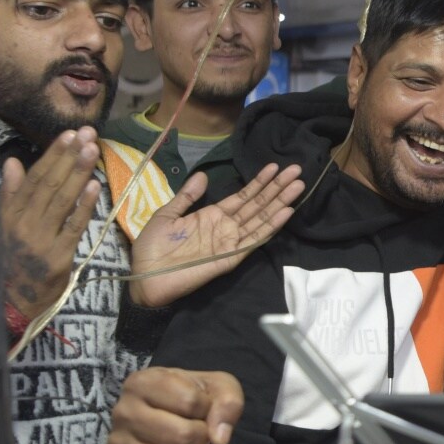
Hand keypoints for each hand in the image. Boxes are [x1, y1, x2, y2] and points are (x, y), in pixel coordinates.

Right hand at [0, 127, 101, 317]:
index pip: (34, 178)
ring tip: (93, 150)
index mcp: (9, 214)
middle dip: (69, 157)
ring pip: (62, 200)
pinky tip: (95, 185)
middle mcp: (23, 223)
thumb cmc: (10, 260)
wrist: (11, 302)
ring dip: (78, 173)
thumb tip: (10, 162)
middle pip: (50, 184)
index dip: (53, 155)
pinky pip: (73, 226)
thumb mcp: (3, 226)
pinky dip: (84, 205)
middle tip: (87, 133)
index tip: (69, 134)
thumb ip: (10, 194)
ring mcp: (41, 240)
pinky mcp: (58, 256)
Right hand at [108, 367, 243, 443]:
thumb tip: (219, 438)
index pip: (190, 401)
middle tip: (198, 433)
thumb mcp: (217, 386)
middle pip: (181, 436)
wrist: (167, 419)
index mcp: (143, 382)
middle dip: (201, 438)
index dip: (206, 408)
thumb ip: (228, 402)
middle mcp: (123, 412)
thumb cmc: (190, 397)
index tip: (200, 408)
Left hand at [128, 163, 304, 307]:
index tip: (275, 167)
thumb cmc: (153, 246)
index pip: (243, 197)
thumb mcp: (167, 214)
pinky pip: (254, 240)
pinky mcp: (231, 257)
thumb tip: (204, 175)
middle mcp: (226, 227)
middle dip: (277, 188)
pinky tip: (285, 212)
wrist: (145, 276)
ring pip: (261, 219)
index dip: (259, 182)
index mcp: (212, 216)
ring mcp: (231, 242)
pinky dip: (271, 226)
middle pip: (258, 205)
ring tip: (298, 185)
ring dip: (280, 202)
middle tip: (297, 170)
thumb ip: (187, 197)